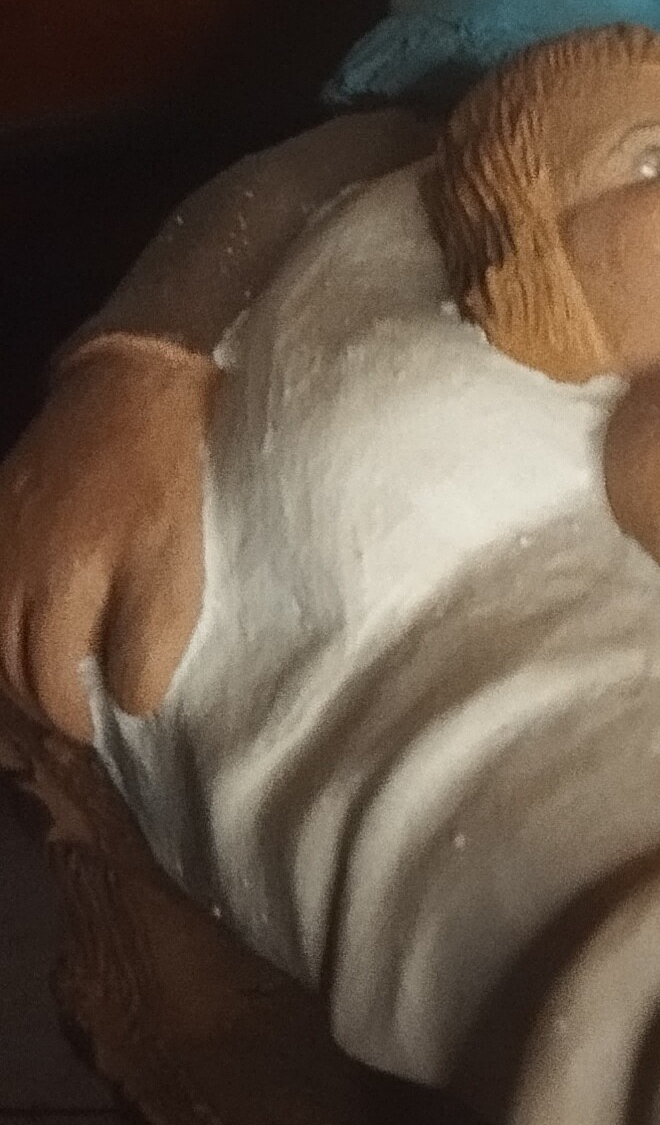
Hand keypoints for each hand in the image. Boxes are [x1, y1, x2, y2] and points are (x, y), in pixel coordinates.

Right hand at [0, 337, 220, 742]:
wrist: (131, 395)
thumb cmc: (165, 487)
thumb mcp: (177, 572)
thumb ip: (148, 645)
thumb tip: (129, 702)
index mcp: (57, 589)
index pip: (49, 682)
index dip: (75, 716)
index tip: (100, 728)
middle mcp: (9, 573)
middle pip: (9, 665)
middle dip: (39, 701)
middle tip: (74, 717)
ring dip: (15, 668)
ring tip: (50, 684)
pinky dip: (3, 624)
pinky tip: (29, 628)